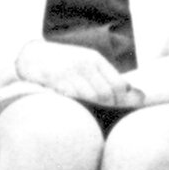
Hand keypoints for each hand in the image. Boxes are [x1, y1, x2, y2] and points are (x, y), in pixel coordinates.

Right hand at [20, 44, 136, 111]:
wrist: (33, 55)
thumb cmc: (65, 63)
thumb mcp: (87, 62)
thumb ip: (109, 76)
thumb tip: (135, 92)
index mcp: (95, 59)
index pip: (119, 84)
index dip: (122, 100)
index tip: (117, 108)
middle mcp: (83, 64)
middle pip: (105, 94)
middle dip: (107, 107)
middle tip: (104, 114)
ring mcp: (68, 73)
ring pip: (90, 98)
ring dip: (92, 108)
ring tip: (90, 112)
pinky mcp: (54, 82)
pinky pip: (73, 99)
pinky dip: (77, 106)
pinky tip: (76, 107)